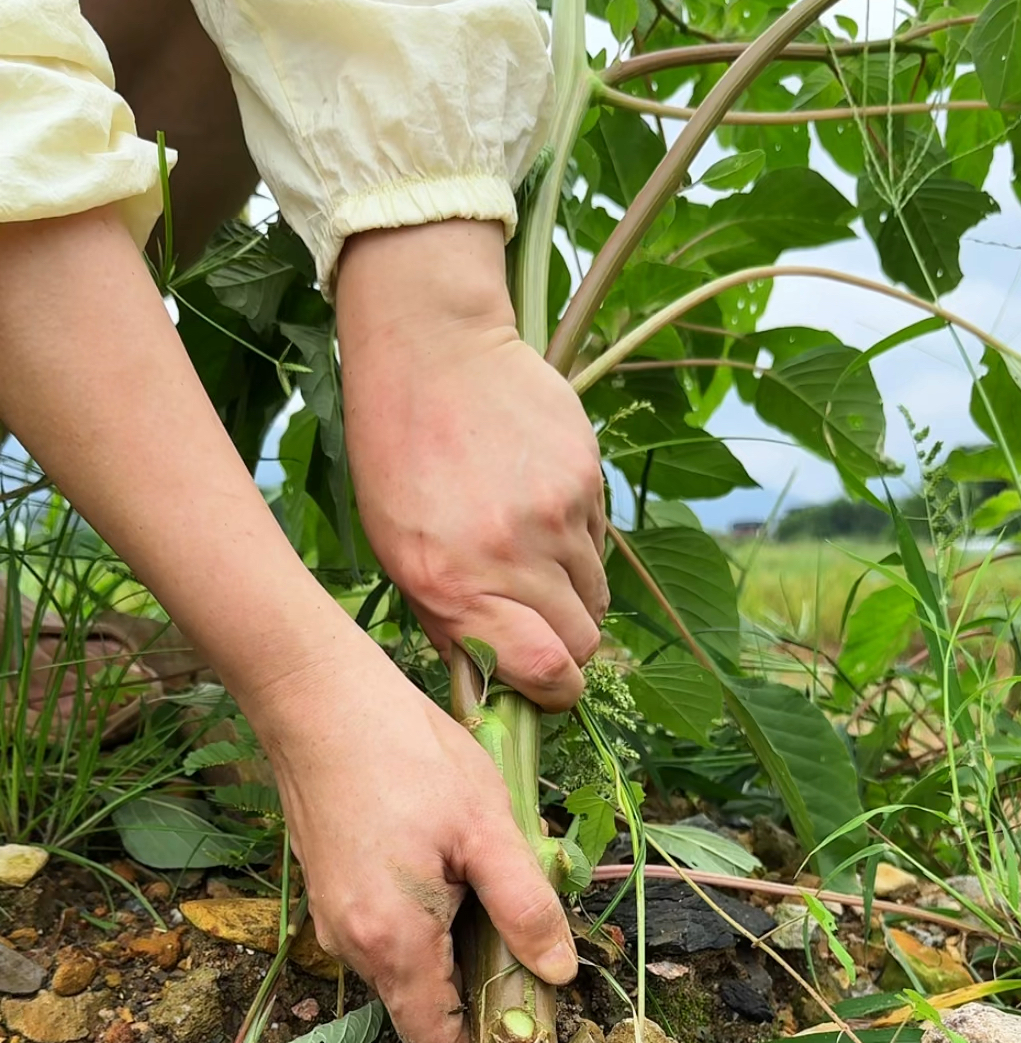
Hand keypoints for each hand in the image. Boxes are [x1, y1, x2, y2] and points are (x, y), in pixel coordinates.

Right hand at [256, 642, 577, 1042]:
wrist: (318, 699)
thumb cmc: (408, 757)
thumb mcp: (488, 830)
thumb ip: (525, 909)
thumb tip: (559, 973)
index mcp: (395, 947)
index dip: (485, 1039)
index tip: (528, 1001)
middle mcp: (352, 949)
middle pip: (423, 1008)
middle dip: (474, 980)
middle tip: (514, 915)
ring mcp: (333, 921)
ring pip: (406, 967)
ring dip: (451, 942)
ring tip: (478, 871)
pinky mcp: (329, 892)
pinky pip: (385, 932)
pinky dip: (422, 916)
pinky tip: (444, 856)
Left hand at [338, 222, 608, 711]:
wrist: (432, 350)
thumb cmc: (398, 459)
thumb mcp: (398, 552)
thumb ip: (451, 620)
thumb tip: (497, 680)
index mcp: (454, 585)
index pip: (546, 670)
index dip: (555, 692)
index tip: (548, 687)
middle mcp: (511, 556)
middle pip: (582, 642)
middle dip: (568, 649)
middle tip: (542, 629)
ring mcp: (557, 516)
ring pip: (597, 595)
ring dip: (574, 596)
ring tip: (533, 561)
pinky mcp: (587, 479)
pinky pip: (601, 543)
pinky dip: (579, 545)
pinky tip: (540, 511)